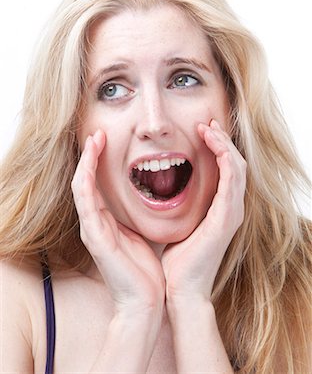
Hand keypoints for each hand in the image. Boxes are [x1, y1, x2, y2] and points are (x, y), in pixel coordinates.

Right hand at [71, 130, 164, 316]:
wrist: (146, 301)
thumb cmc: (145, 270)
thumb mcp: (140, 234)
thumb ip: (135, 216)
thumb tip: (148, 198)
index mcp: (105, 222)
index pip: (96, 185)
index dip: (98, 162)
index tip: (107, 141)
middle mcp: (94, 223)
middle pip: (85, 182)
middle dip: (90, 156)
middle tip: (98, 134)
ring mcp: (91, 229)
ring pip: (81, 186)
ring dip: (86, 161)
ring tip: (95, 140)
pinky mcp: (93, 236)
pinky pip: (85, 200)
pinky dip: (86, 178)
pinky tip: (91, 160)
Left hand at [162, 119, 246, 305]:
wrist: (179, 289)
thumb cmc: (176, 261)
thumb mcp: (179, 226)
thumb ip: (179, 207)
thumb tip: (162, 191)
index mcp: (220, 210)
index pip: (226, 170)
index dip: (217, 148)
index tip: (201, 131)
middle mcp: (231, 209)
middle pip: (235, 163)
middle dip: (222, 140)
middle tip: (206, 123)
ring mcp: (232, 212)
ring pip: (237, 165)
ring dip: (223, 143)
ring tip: (207, 127)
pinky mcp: (227, 216)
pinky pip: (232, 178)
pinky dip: (224, 156)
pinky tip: (212, 141)